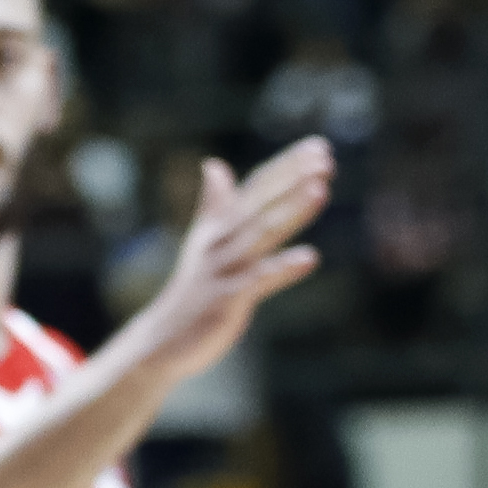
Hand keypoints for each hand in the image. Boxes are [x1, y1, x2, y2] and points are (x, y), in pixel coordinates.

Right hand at [131, 141, 330, 383]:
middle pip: (261, 203)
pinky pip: (257, 282)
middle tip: (326, 158)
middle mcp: (221, 242)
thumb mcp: (202, 242)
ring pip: (261, 234)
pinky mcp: (226, 301)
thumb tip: (213, 165)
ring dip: (291, 211)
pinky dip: (283, 269)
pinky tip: (310, 258)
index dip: (287, 167)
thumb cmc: (192, 292)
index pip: (257, 188)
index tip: (319, 146)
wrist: (162, 341)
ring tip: (321, 189)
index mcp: (220, 227)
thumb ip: (214, 204)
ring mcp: (224, 271)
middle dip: (293, 179)